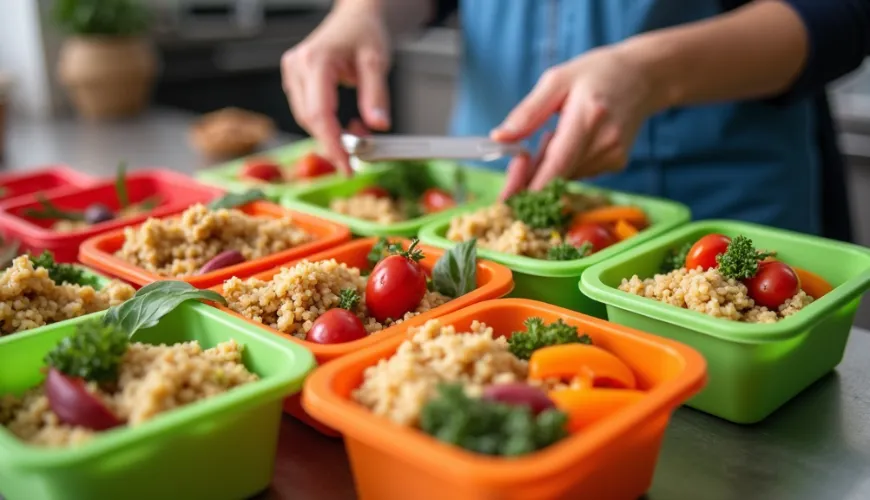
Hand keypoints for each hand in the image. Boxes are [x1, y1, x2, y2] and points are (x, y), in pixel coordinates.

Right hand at [281, 1, 390, 172]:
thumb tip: (377, 125)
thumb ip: (376, 95)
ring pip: (307, 119)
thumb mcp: (377, 61)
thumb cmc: (364, 32)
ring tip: (359, 131)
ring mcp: (293, 73)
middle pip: (310, 120)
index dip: (332, 144)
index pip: (319, 113)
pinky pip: (308, 112)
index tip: (346, 164)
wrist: (356, 18)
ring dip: (332, 134)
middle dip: (334, 142)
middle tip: (360, 152)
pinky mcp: (295, 81)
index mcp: (315, 60)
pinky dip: (327, 124)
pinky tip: (346, 123)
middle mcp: (297, 67)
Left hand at [491, 44, 666, 197]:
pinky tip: (572, 139)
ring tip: (556, 132)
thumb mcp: (557, 80)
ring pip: (565, 176)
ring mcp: (613, 156)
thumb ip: (528, 112)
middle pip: (557, 175)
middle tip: (518, 159)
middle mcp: (605, 142)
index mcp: (588, 117)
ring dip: (549, 164)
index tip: (505, 201)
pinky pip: (579, 172)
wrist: (643, 76)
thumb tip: (499, 138)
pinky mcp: (617, 164)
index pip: (556, 164)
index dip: (529, 186)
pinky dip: (566, 163)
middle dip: (531, 174)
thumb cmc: (596, 73)